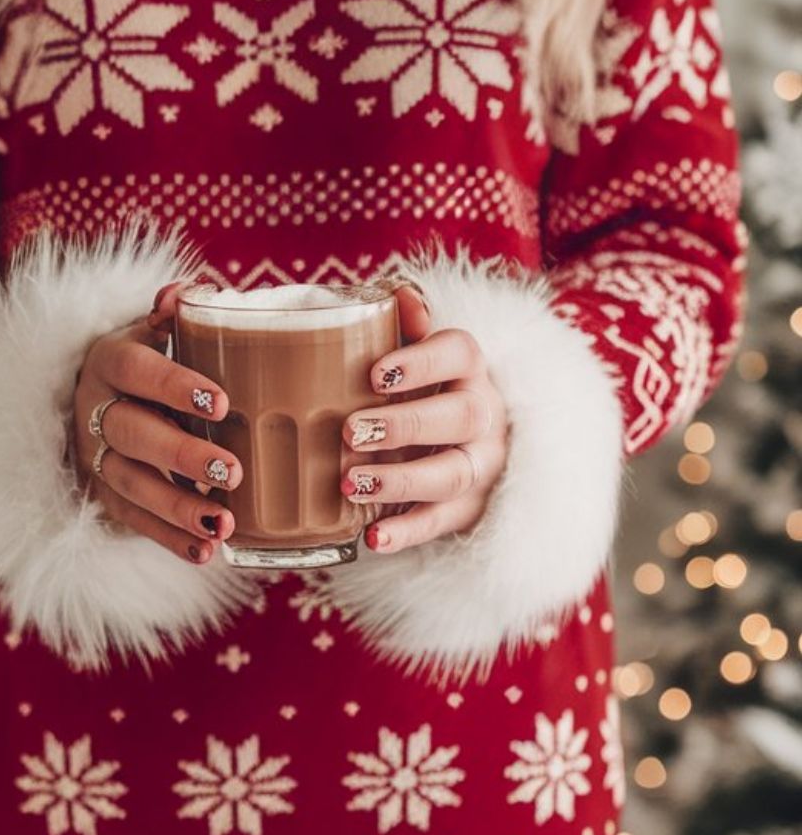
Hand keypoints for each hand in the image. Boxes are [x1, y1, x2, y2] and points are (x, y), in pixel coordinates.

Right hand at [73, 281, 239, 564]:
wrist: (95, 401)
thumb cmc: (147, 363)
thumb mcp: (153, 332)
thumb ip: (173, 314)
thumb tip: (188, 293)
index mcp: (109, 362)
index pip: (135, 370)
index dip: (175, 386)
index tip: (223, 403)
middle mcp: (95, 411)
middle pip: (132, 435)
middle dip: (182, 456)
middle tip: (234, 470)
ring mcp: (96, 459)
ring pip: (132, 486)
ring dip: (178, 509)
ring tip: (224, 523)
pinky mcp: (103, 497)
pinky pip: (134, 523)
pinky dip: (170, 541)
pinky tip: (206, 553)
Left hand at [340, 283, 508, 553]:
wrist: (467, 445)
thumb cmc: (424, 390)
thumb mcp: (417, 354)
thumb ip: (405, 326)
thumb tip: (401, 296)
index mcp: (470, 370)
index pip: (461, 353)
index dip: (421, 362)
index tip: (375, 375)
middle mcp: (485, 417)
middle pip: (461, 416)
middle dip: (405, 424)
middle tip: (349, 430)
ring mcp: (481, 466)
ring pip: (451, 474)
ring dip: (400, 480)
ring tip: (350, 483)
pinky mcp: (469, 509)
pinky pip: (442, 524)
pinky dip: (407, 533)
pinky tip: (371, 538)